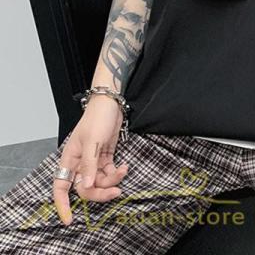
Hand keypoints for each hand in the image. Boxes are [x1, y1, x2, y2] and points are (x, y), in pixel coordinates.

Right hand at [53, 95, 128, 224]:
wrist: (111, 103)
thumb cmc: (97, 118)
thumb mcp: (93, 141)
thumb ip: (89, 165)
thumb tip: (86, 187)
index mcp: (70, 160)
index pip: (61, 187)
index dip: (63, 205)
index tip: (69, 219)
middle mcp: (80, 163)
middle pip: (85, 188)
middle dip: (101, 192)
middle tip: (116, 192)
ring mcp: (93, 161)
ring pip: (99, 182)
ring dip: (113, 180)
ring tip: (124, 170)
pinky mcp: (105, 157)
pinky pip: (109, 173)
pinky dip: (117, 173)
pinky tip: (125, 166)